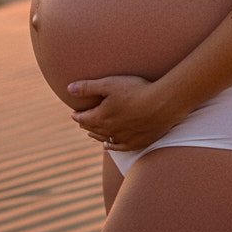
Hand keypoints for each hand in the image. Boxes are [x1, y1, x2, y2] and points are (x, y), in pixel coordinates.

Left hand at [67, 75, 184, 151]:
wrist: (163, 104)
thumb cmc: (136, 90)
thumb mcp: (109, 84)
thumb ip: (88, 87)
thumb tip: (69, 89)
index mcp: (101, 117)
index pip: (84, 118)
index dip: (77, 115)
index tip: (74, 113)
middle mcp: (110, 131)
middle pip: (93, 128)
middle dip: (85, 124)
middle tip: (81, 121)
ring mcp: (123, 138)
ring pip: (104, 138)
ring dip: (96, 135)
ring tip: (90, 132)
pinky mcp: (137, 142)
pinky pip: (119, 147)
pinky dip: (111, 146)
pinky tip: (107, 146)